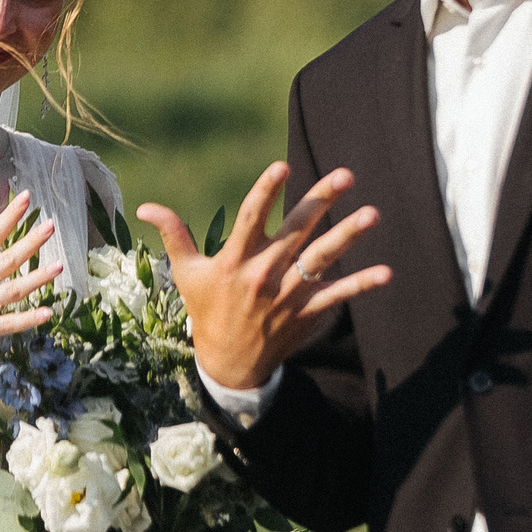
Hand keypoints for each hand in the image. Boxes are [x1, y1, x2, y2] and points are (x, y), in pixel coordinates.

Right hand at [0, 191, 64, 359]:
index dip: (10, 216)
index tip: (27, 198)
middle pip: (8, 259)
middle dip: (31, 242)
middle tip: (51, 226)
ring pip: (13, 290)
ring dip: (38, 278)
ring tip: (59, 266)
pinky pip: (9, 324)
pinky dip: (28, 319)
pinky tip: (48, 312)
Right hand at [136, 162, 391, 391]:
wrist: (227, 365)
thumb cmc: (206, 311)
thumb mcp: (187, 273)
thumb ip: (173, 234)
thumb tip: (145, 206)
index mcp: (235, 260)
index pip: (252, 217)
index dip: (267, 190)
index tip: (283, 167)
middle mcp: (263, 274)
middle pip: (297, 231)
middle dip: (322, 201)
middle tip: (346, 175)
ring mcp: (287, 294)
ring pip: (322, 259)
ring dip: (349, 236)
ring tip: (373, 213)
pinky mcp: (305, 312)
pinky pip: (337, 295)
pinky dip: (361, 284)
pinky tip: (386, 272)